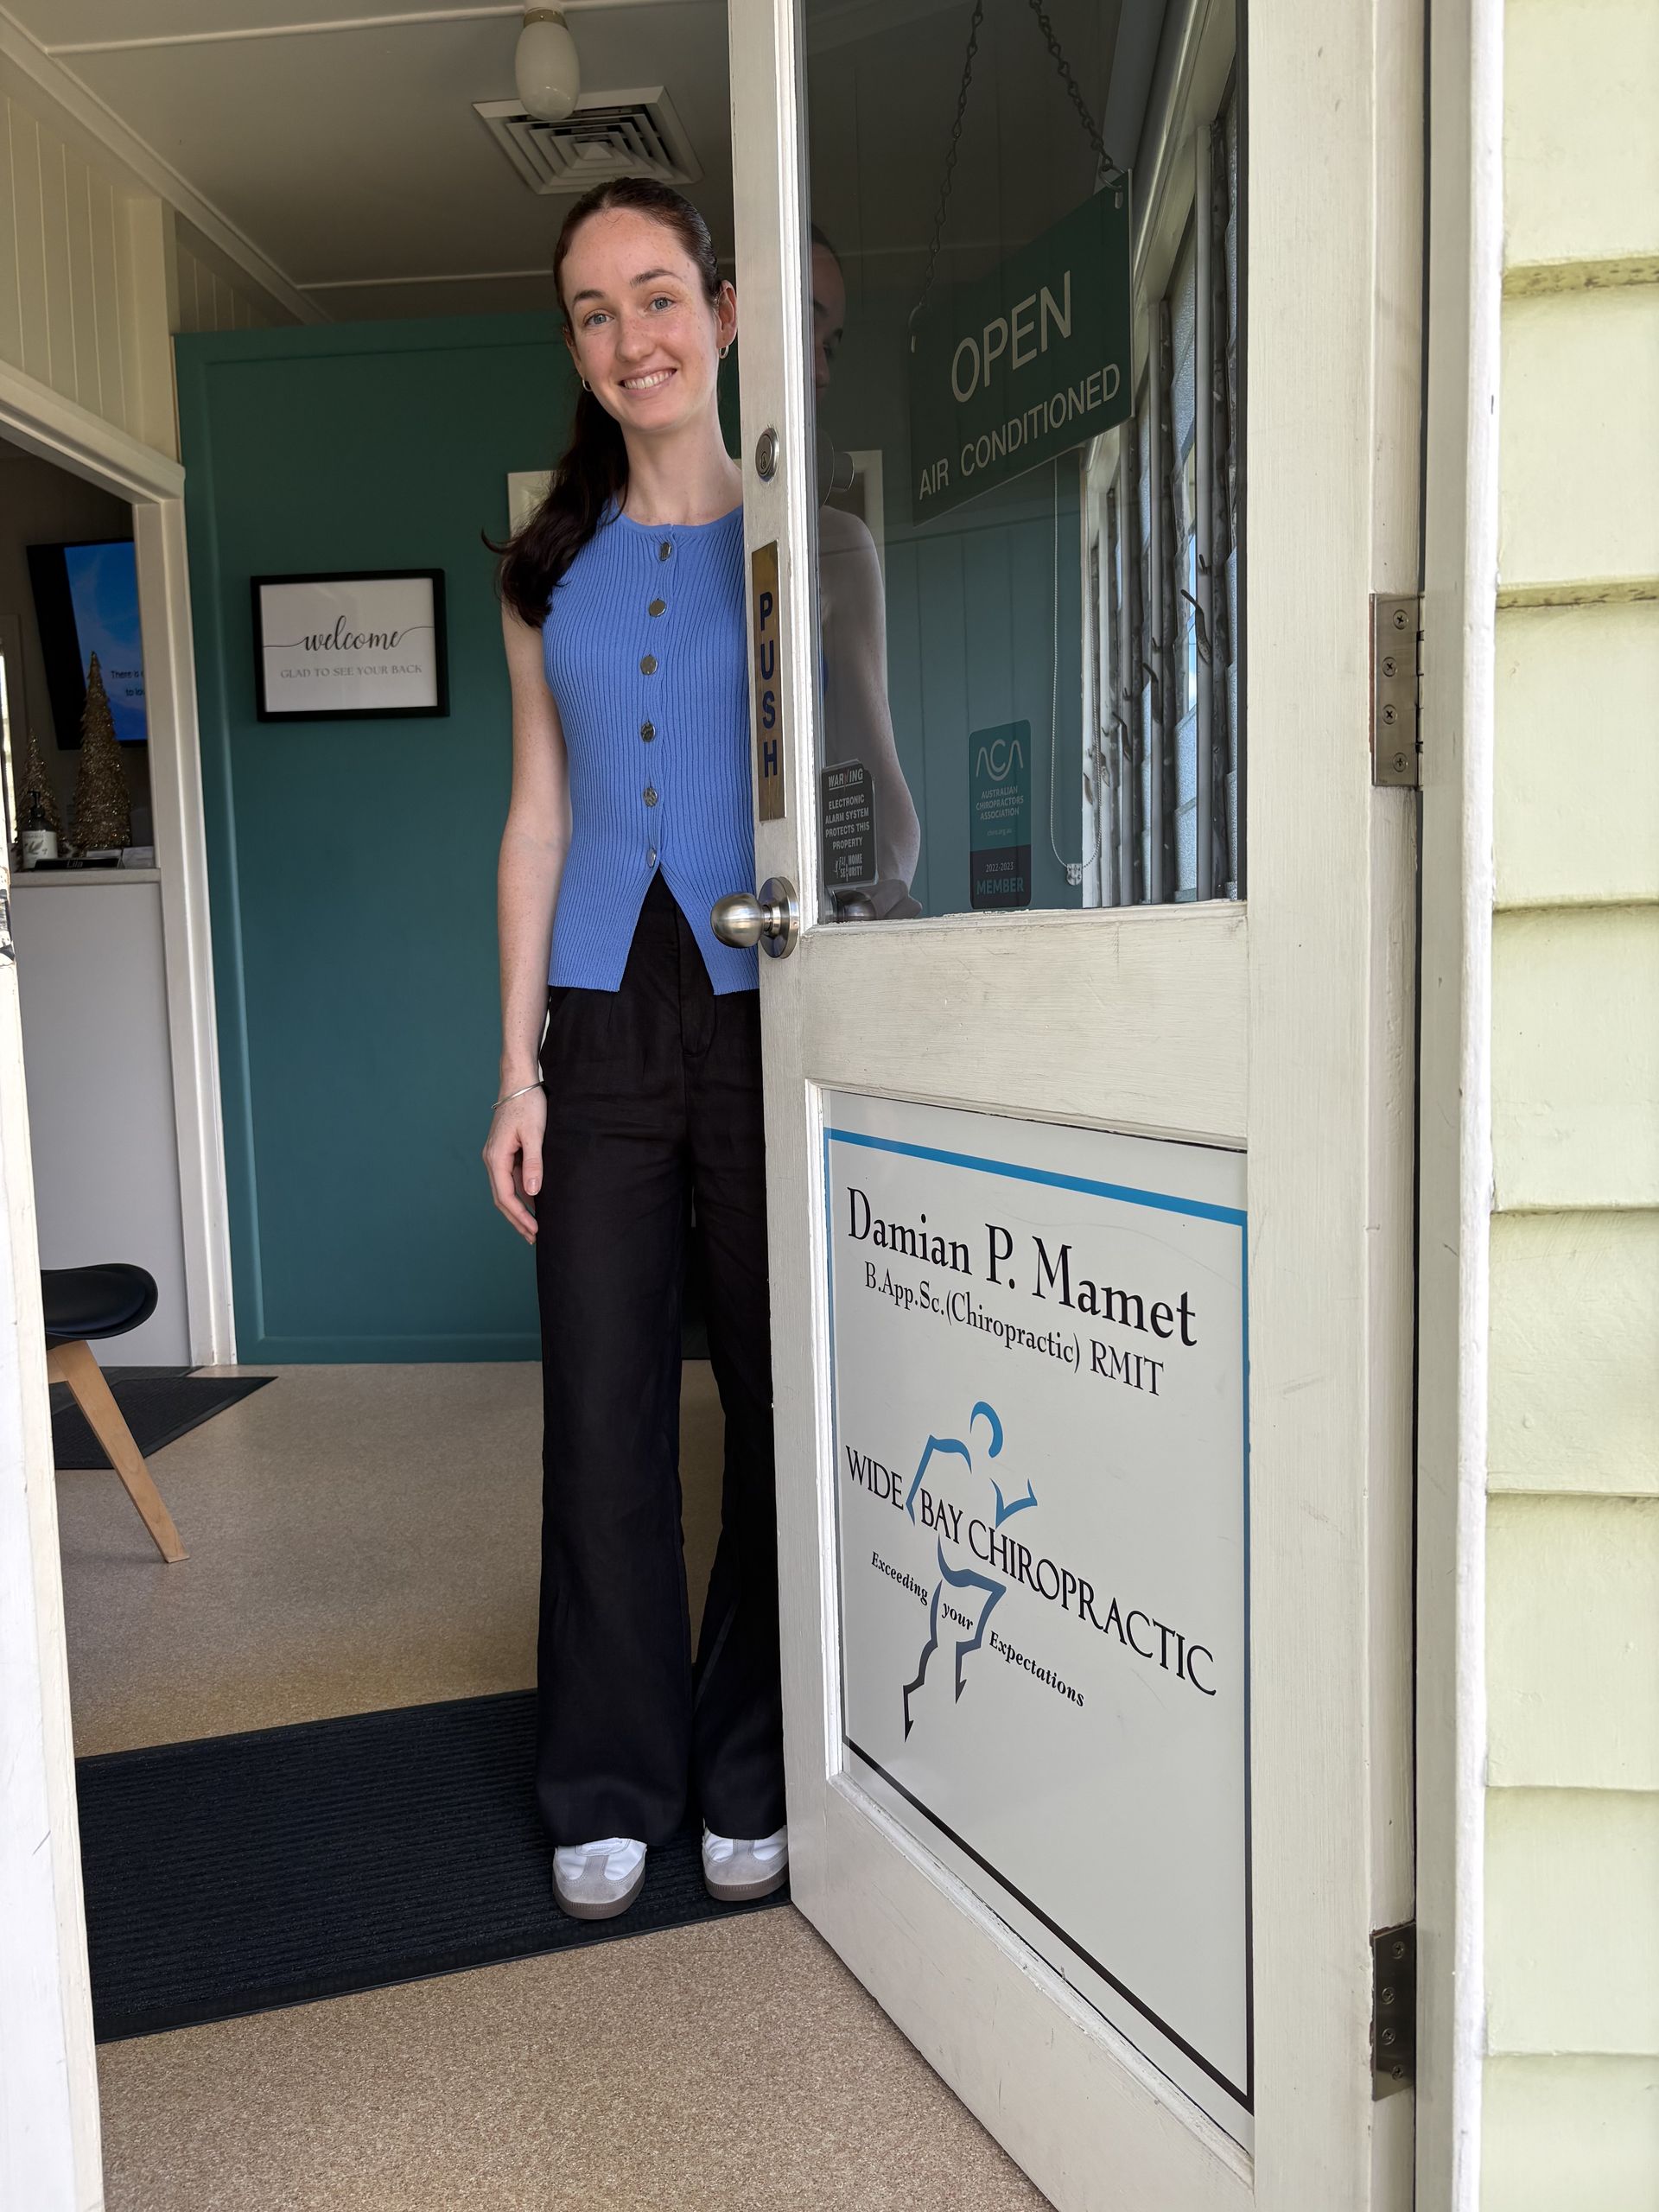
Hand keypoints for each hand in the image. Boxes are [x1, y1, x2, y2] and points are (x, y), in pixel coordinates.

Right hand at [483, 1085, 545, 1244]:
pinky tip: (533, 1203)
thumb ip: (534, 1164)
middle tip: (533, 1238)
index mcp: (496, 1157)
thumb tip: (533, 1192)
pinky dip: (520, 1194)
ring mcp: (496, 1156)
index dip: (520, 1216)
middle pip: (502, 1198)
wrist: (519, 1082)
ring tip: (532, 1227)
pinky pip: (510, 1179)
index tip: (534, 1230)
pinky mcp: (504, 1151)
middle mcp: (491, 1159)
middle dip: (517, 1220)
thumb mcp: (535, 1134)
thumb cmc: (528, 1104)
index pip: (505, 1196)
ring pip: (505, 1190)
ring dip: (518, 1209)